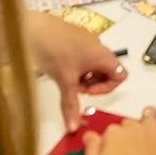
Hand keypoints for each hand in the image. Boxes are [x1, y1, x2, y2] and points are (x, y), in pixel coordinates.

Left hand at [25, 13, 126, 130]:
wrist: (35, 29)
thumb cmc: (55, 49)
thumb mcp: (65, 81)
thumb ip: (70, 105)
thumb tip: (73, 126)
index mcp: (103, 55)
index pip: (121, 75)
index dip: (106, 88)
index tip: (88, 91)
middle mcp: (99, 47)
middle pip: (107, 71)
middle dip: (93, 84)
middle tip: (76, 88)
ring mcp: (87, 42)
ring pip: (94, 65)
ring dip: (84, 77)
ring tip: (67, 79)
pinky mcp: (76, 40)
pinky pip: (84, 58)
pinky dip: (76, 68)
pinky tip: (61, 69)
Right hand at [83, 108, 155, 154]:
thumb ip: (91, 149)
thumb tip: (90, 135)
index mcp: (114, 135)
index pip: (110, 131)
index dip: (110, 143)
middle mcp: (134, 128)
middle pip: (129, 124)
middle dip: (127, 134)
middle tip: (128, 153)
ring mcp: (154, 133)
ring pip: (150, 117)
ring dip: (146, 124)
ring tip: (145, 139)